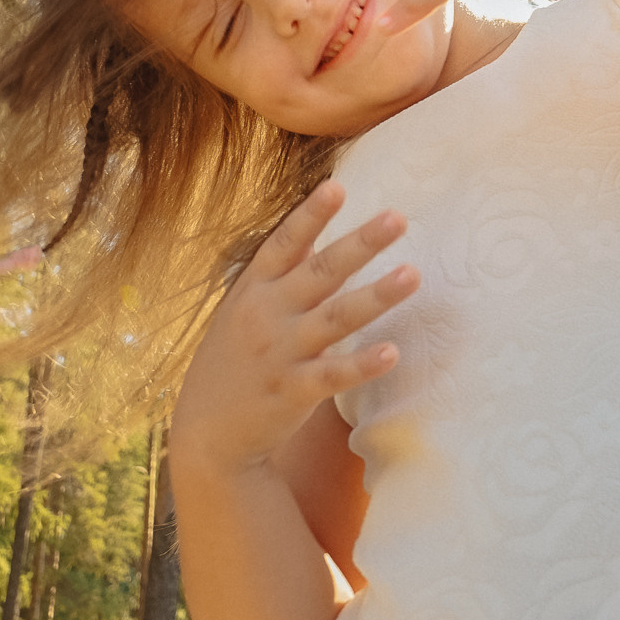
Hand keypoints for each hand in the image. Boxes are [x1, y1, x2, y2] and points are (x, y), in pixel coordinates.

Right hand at [174, 180, 417, 474]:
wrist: (207, 433)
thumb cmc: (233, 359)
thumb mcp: (242, 305)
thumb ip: (278, 268)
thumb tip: (311, 222)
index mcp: (253, 289)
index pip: (284, 243)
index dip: (310, 215)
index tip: (337, 186)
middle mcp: (267, 315)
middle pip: (321, 272)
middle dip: (360, 243)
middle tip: (398, 217)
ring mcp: (281, 353)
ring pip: (336, 318)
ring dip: (377, 295)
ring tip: (413, 275)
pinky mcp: (294, 392)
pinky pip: (335, 375)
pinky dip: (363, 363)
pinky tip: (393, 352)